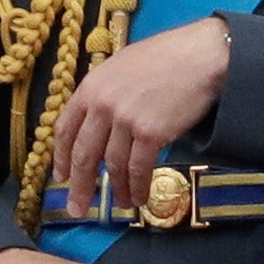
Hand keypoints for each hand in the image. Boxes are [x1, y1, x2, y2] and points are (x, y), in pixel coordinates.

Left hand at [46, 16, 232, 223]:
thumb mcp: (121, 67)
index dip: (61, 158)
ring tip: (120, 204)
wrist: (202, 55)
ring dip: (116, 189)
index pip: (66, 130)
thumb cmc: (166, 57)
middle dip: (79, 186)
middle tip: (77, 208)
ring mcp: (126, 120)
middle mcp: (103, 105)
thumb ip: (104, 94)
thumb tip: (96, 123)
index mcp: (91, 88)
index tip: (61, 177)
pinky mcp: (151, 133)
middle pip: (84, 154)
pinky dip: (137, 187)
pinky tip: (138, 198)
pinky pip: (139, 168)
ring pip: (113, 165)